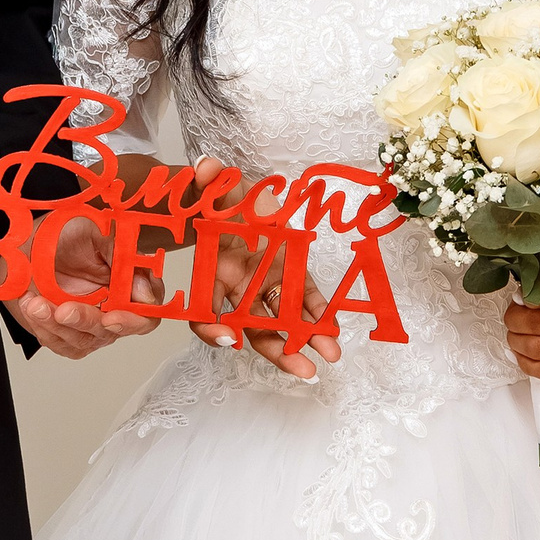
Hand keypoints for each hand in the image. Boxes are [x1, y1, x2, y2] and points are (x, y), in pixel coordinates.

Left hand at [7, 212, 167, 362]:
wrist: (31, 244)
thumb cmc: (66, 235)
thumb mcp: (95, 232)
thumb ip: (121, 256)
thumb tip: (145, 293)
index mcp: (130, 284)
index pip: (147, 314)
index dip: (133, 320)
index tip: (111, 316)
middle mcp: (114, 308)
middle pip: (111, 330)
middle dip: (85, 321)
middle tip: (64, 310)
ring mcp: (90, 325)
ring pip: (81, 339)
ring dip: (55, 324)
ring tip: (36, 303)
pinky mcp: (66, 335)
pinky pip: (59, 342)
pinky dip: (42, 325)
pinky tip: (32, 306)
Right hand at [187, 157, 340, 383]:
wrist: (233, 195)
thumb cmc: (218, 196)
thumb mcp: (212, 185)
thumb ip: (208, 180)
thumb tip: (205, 168)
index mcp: (215, 269)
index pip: (206, 307)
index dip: (212, 327)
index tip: (227, 338)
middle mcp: (240, 284)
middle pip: (253, 326)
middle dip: (278, 350)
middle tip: (303, 371)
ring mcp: (267, 281)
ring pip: (283, 318)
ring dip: (306, 339)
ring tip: (330, 356)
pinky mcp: (292, 272)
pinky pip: (304, 296)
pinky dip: (318, 313)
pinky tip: (334, 329)